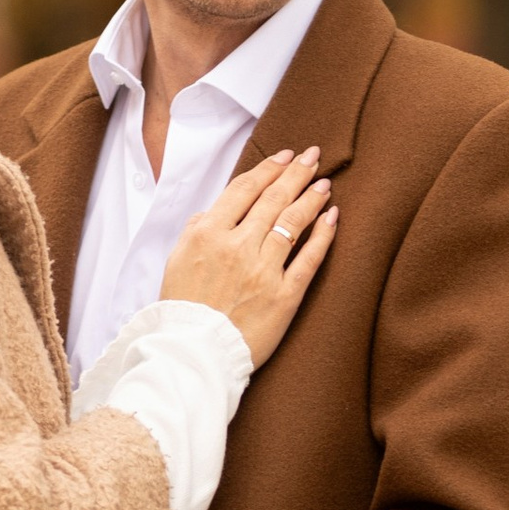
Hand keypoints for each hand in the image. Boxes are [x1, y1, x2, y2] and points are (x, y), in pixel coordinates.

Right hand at [161, 146, 337, 364]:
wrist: (192, 353)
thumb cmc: (183, 309)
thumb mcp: (176, 261)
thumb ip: (196, 231)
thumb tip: (212, 212)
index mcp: (208, 234)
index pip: (244, 190)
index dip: (268, 169)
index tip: (284, 156)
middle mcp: (237, 247)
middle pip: (273, 199)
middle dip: (296, 173)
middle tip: (312, 157)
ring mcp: (263, 271)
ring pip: (293, 223)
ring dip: (311, 198)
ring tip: (324, 183)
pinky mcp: (284, 296)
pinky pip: (309, 259)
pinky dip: (323, 235)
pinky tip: (332, 216)